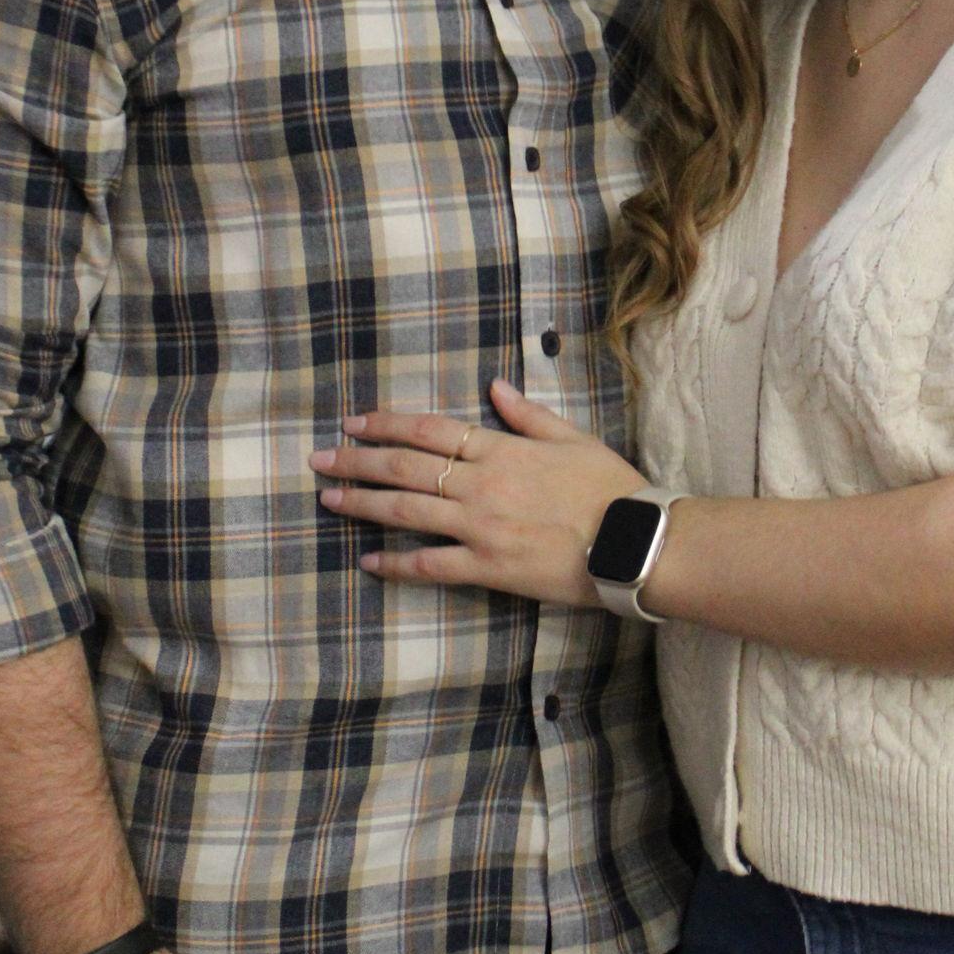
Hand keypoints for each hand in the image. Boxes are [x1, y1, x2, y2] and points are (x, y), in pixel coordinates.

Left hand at [310, 379, 644, 606]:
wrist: (634, 543)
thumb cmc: (611, 489)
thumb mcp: (573, 438)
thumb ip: (528, 413)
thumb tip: (493, 385)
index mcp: (501, 449)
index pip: (430, 429)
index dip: (386, 424)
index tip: (354, 422)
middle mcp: (482, 484)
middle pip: (405, 466)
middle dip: (357, 460)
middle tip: (319, 459)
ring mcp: (480, 528)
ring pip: (408, 511)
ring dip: (363, 503)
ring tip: (327, 498)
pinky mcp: (488, 568)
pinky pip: (432, 565)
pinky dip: (397, 563)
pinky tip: (369, 561)